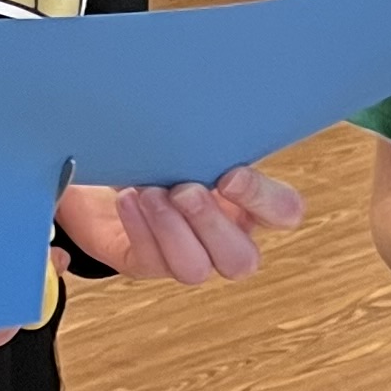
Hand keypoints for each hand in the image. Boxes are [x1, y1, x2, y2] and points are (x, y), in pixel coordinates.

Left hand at [54, 162, 304, 288]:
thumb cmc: (159, 147)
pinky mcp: (146, 263)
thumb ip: (212, 139)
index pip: (284, 213)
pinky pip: (151, 260)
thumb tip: (210, 121)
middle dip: (211, 225)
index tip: (230, 175)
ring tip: (149, 193)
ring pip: (195, 270)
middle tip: (185, 190)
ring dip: (172, 230)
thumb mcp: (190, 139)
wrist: (106, 162)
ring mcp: (186, 256)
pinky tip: (128, 200)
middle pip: (242, 260)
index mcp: (248, 202)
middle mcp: (223, 237)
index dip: (263, 200)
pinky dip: (140, 228)